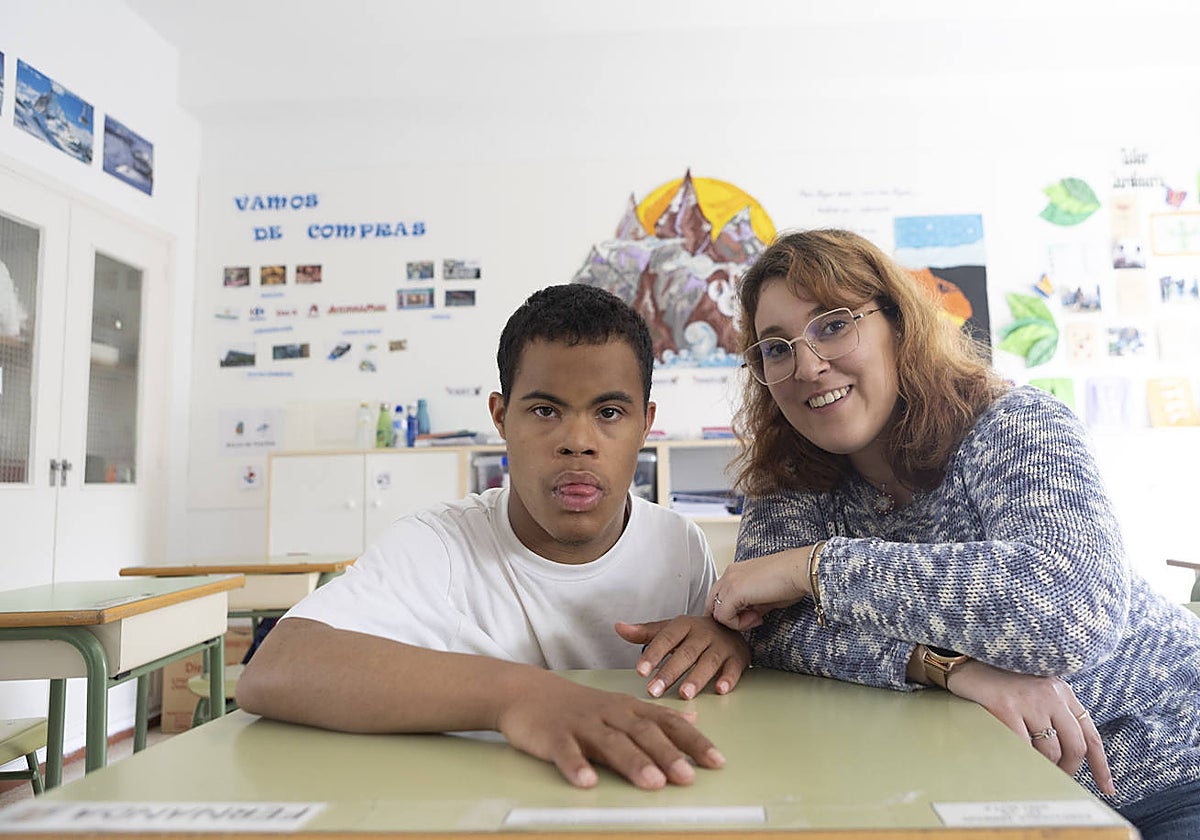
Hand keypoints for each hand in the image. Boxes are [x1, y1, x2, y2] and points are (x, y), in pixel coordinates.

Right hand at [495, 670, 724, 789]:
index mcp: (628, 709)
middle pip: (642, 733)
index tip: (716, 761)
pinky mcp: (554, 736)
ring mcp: (582, 724)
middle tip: (687, 776)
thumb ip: (656, 715)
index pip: (667, 723)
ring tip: (652, 783)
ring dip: (632, 762)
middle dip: (667, 754)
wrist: (527, 691)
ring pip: (610, 742)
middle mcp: (610, 714)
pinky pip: (566, 752)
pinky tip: (587, 782)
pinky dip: (577, 766)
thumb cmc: (579, 705)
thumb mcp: (621, 704)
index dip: (693, 741)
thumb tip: (694, 717)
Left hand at [615, 617, 749, 699]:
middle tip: (655, 690)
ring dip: (697, 678)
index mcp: (684, 625)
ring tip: (685, 694)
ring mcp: (721, 646)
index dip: (653, 654)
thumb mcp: (670, 630)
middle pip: (686, 653)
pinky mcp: (737, 659)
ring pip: (708, 662)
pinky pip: (733, 669)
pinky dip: (728, 679)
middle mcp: (703, 634)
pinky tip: (720, 690)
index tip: (640, 671)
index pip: (666, 639)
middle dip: (670, 672)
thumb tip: (618, 627)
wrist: (731, 627)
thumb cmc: (694, 634)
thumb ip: (645, 633)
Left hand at [707, 548, 811, 630]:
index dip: (730, 613)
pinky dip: (738, 624)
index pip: (718, 597)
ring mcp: (729, 581)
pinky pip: (723, 616)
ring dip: (735, 621)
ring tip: (757, 617)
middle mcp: (728, 574)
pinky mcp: (734, 591)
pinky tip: (757, 617)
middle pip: (712, 604)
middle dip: (728, 618)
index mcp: (735, 572)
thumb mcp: (765, 597)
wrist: (801, 570)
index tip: (752, 616)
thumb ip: (751, 606)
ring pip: (716, 612)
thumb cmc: (790, 581)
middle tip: (751, 620)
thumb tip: (748, 617)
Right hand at [946, 659, 1114, 796]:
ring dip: (1043, 767)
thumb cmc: (999, 681)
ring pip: (1050, 750)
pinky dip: (1022, 759)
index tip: (1106, 789)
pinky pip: (1023, 746)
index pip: (1090, 734)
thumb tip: (1066, 755)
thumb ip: (1053, 713)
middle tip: (1055, 780)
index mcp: (1062, 691)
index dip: (1100, 766)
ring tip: (1030, 767)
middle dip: (1068, 770)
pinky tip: (1016, 760)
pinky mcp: (1006, 707)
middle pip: (1075, 746)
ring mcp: (1029, 700)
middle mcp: (1051, 694)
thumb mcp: (1035, 691)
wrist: (965, 663)